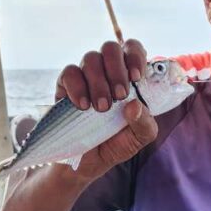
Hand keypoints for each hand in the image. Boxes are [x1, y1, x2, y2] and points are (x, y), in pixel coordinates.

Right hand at [55, 39, 156, 178]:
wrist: (88, 162)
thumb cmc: (117, 144)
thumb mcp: (139, 138)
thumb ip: (145, 123)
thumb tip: (134, 105)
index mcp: (129, 78)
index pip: (133, 49)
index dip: (135, 56)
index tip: (136, 78)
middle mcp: (107, 72)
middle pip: (110, 48)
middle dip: (117, 70)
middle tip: (119, 96)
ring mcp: (86, 76)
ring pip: (90, 58)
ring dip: (99, 82)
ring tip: (102, 108)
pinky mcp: (65, 86)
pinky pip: (69, 73)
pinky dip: (77, 87)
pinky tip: (83, 106)